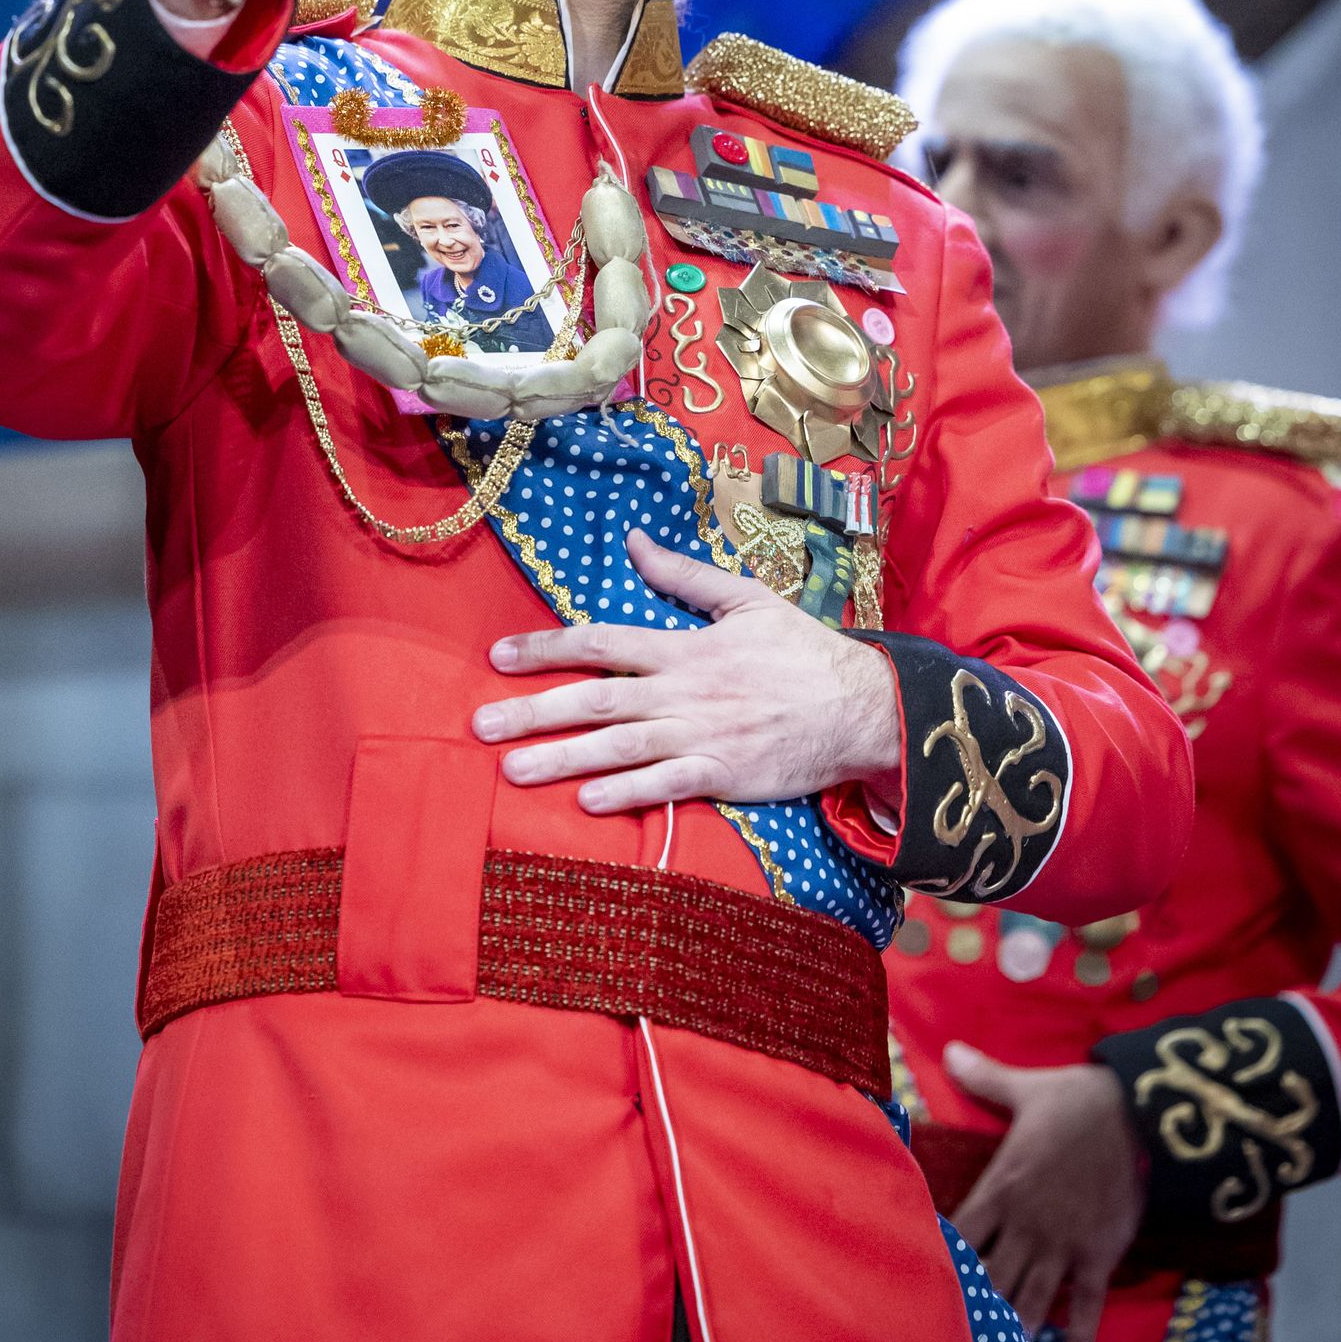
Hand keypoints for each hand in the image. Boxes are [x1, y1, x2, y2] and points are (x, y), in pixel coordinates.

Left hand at [471, 529, 900, 812]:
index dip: (546, 647)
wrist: (861, 706)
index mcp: (684, 647)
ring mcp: (701, 736)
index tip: (497, 655)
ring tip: (511, 769)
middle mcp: (683, 692)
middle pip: (595, 699)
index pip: (601, 642)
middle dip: (533, 711)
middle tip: (479, 723)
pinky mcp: (723, 776)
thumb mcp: (746, 599)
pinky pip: (666, 786)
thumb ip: (684, 575)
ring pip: (619, 747)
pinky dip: (627, 794)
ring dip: (562, 758)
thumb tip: (634, 539)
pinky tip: (586, 802)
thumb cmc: (802, 651)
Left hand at [946, 1042, 1144, 1341]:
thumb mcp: (1023, 1088)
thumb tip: (949, 1050)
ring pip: (1030, 1298)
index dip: (944, 1255)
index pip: (962, 1231)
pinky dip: (1075, 1335)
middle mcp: (1027, 1223)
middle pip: (991, 1276)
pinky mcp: (1098, 1255)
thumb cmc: (1074, 1100)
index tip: (930, 1275)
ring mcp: (1063, 1244)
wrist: (1135, 1114)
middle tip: (960, 1324)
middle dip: (976, 1301)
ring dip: (1014, 1324)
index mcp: (1002, 1185)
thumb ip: (983, 1077)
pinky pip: (1085, 1305)